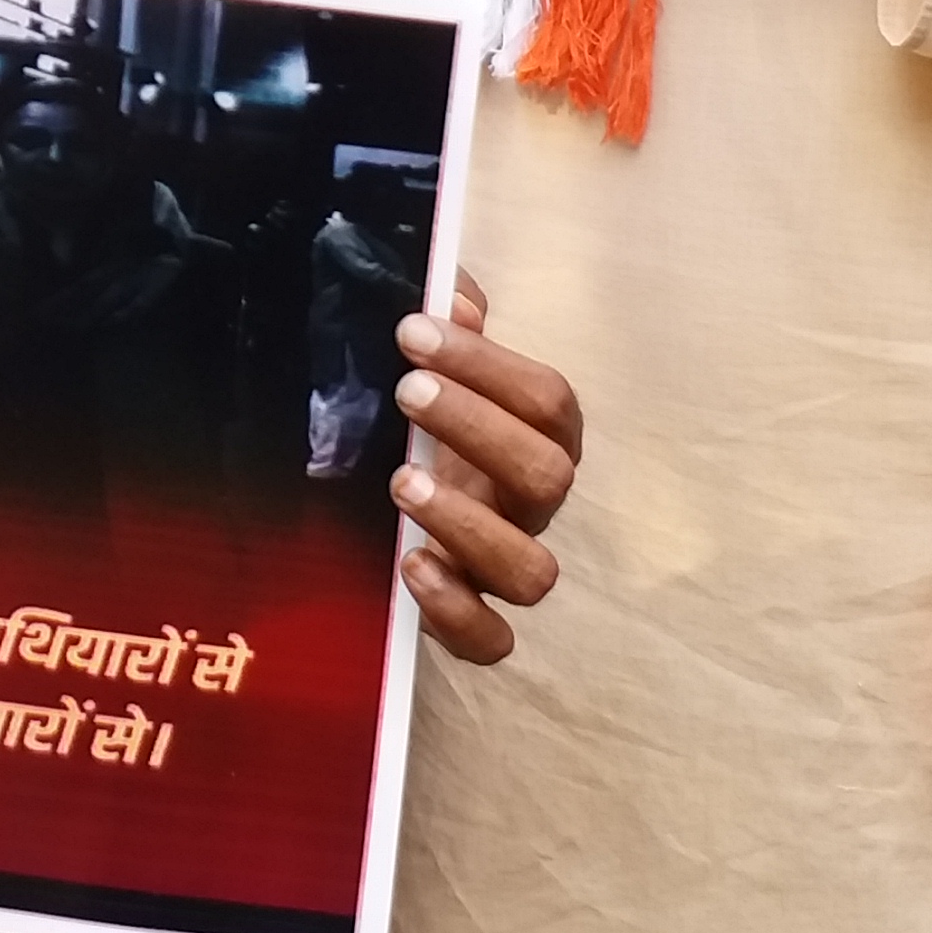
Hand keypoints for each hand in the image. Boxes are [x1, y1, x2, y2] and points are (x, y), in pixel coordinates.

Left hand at [388, 274, 581, 662]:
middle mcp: (530, 506)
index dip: (486, 364)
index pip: (546, 400)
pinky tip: (409, 564)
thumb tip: (453, 291)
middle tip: (406, 390)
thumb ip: (448, 328)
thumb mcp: (429, 372)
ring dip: (470, 524)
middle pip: (550, 476)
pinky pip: (491, 641)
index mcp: (535, 440)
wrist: (381, 511)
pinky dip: (457, 612)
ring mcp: (503, 567)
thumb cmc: (419, 427)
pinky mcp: (469, 620)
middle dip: (478, 427)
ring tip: (403, 482)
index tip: (412, 332)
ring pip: (533, 570)